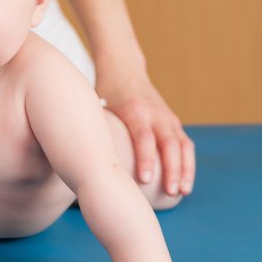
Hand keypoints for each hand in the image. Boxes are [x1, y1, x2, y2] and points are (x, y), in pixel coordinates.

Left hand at [99, 71, 194, 194]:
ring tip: (183, 192)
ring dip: (185, 169)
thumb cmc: (105, 93)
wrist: (124, 69)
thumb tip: (74, 159)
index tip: (146, 180)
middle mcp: (155, 113)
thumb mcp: (97, 105)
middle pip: (169, 143)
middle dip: (172, 169)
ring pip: (183, 145)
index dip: (146, 159)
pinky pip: (185, 144)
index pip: (144, 137)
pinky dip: (188, 163)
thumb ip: (92, 127)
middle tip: (171, 193)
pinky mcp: (173, 121)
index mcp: (134, 109)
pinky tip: (185, 183)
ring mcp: (167, 117)